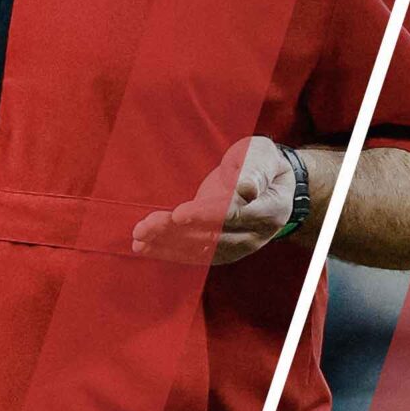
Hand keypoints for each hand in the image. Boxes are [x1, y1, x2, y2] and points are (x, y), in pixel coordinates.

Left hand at [132, 135, 299, 264]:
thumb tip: (247, 188)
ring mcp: (239, 244)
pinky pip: (196, 254)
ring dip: (167, 244)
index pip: (233, 214)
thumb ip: (255, 170)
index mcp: (270, 208)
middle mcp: (255, 233)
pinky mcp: (223, 249)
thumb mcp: (262, 156)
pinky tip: (146, 248)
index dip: (206, 215)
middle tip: (145, 227)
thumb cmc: (262, 162)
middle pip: (212, 235)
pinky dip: (170, 252)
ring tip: (139, 239)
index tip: (179, 214)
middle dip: (175, 232)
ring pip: (201, 249)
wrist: (269, 183)